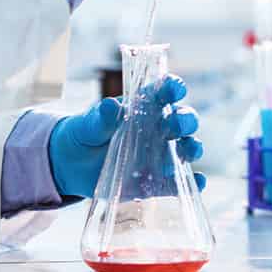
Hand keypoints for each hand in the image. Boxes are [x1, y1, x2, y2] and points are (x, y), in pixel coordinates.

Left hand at [47, 75, 205, 200]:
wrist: (73, 164)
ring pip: (185, 149)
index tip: (174, 89)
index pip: (164, 92)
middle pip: (182, 120)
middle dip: (185, 120)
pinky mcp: (155, 181)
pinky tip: (198, 182)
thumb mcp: (89, 124)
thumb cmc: (85, 134)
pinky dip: (191, 183)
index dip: (173, 88)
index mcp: (144, 107)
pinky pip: (177, 183)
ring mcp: (159, 155)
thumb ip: (101, 117)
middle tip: (176, 126)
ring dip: (192, 148)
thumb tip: (110, 106)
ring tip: (188, 151)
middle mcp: (158, 129)